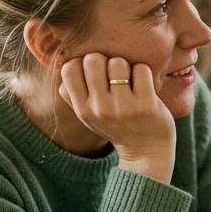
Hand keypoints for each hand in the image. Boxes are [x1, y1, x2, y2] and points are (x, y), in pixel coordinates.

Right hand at [58, 53, 175, 182]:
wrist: (146, 152)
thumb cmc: (116, 125)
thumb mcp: (87, 115)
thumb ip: (73, 93)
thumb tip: (64, 63)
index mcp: (82, 109)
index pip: (69, 69)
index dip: (82, 64)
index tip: (94, 74)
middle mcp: (100, 109)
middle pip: (93, 59)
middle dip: (105, 61)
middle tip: (114, 76)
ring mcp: (123, 107)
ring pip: (117, 62)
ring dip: (126, 67)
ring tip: (129, 82)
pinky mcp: (146, 105)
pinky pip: (141, 70)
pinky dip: (144, 73)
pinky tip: (144, 86)